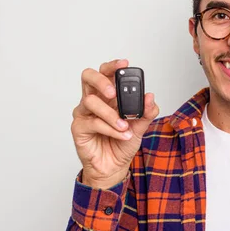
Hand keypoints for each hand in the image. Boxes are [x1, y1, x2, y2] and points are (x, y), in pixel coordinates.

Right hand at [71, 59, 159, 188]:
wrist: (115, 167)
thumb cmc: (122, 143)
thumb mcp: (140, 127)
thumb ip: (146, 112)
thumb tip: (150, 97)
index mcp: (108, 96)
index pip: (106, 73)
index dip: (113, 66)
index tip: (125, 63)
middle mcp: (94, 101)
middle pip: (88, 77)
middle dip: (101, 80)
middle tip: (114, 92)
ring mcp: (84, 113)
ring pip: (91, 101)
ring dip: (111, 114)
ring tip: (125, 126)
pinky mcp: (79, 128)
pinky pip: (93, 122)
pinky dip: (110, 129)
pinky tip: (122, 134)